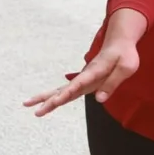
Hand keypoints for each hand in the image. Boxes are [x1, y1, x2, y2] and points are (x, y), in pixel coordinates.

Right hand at [25, 9, 146, 116]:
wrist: (119, 43)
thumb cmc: (125, 55)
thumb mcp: (126, 67)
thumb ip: (112, 83)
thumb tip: (99, 100)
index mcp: (94, 72)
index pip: (78, 85)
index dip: (67, 93)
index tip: (55, 102)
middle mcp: (84, 76)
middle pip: (64, 90)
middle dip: (49, 101)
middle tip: (35, 111)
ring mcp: (82, 79)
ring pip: (62, 90)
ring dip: (46, 98)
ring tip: (27, 104)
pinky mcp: (83, 81)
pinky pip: (68, 91)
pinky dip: (56, 96)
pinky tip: (46, 103)